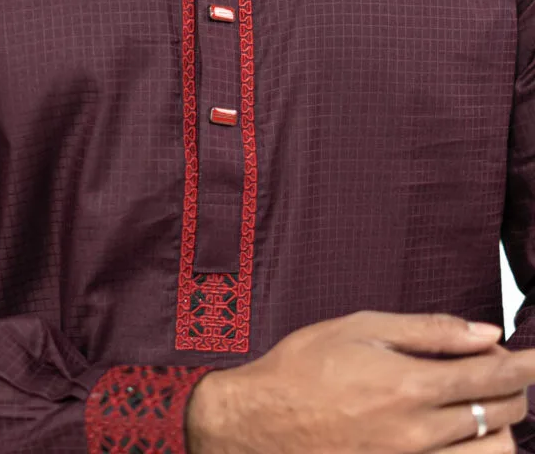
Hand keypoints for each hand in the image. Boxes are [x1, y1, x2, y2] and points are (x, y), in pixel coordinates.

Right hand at [185, 310, 532, 452]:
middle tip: (502, 370)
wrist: (262, 421)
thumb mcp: (359, 329)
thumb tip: (485, 334)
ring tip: (483, 404)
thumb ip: (426, 330)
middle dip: (513, 387)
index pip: (492, 376)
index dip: (525, 365)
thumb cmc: (304, 367)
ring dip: (502, 426)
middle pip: (500, 414)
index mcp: (410, 385)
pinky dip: (477, 452)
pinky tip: (463, 433)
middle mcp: (420, 433)